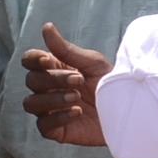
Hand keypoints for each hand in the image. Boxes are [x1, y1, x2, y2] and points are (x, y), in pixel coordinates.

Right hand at [20, 23, 109, 146]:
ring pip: (31, 104)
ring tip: (76, 97)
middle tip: (79, 80)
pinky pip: (44, 125)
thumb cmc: (108, 82)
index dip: (34, 60)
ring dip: (52, 99)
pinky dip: (58, 117)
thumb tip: (46, 27)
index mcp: (53, 69)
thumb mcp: (91, 62)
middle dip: (54, 79)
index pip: (29, 61)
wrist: (127, 108)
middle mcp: (47, 89)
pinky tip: (77, 112)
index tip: (49, 61)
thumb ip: (66, 49)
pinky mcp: (57, 130)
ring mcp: (50, 110)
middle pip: (31, 81)